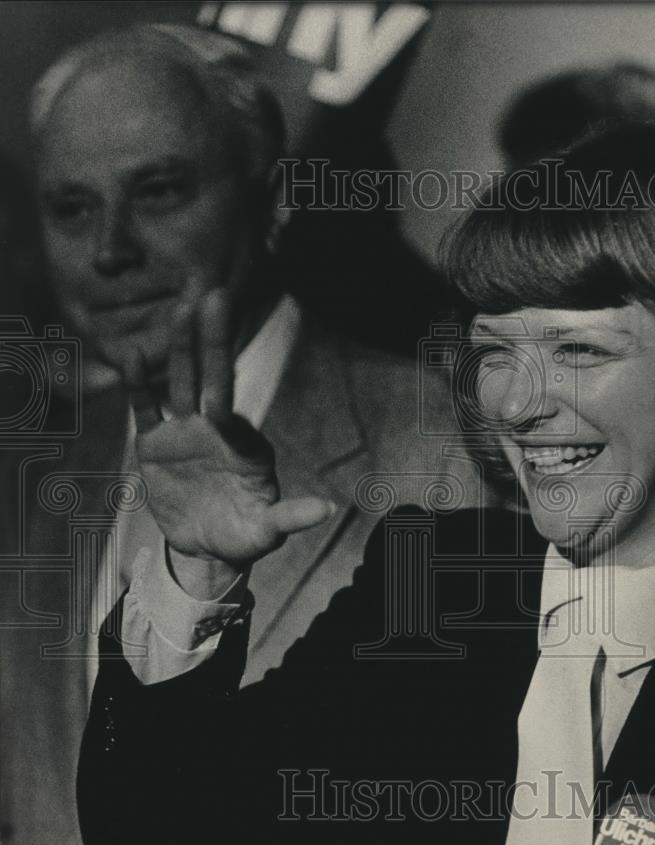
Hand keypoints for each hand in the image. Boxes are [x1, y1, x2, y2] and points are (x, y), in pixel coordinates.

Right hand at [123, 288, 334, 580]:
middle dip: (211, 340)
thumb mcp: (268, 530)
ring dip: (179, 349)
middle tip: (212, 295)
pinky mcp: (155, 443)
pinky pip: (145, 408)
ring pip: (179, 383)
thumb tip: (328, 509)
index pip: (233, 412)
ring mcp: (184, 432)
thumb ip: (290, 516)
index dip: (226, 391)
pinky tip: (132, 354)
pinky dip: (138, 384)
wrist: (207, 547)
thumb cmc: (245, 534)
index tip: (223, 359)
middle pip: (211, 378)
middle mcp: (214, 429)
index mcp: (243, 445)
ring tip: (179, 310)